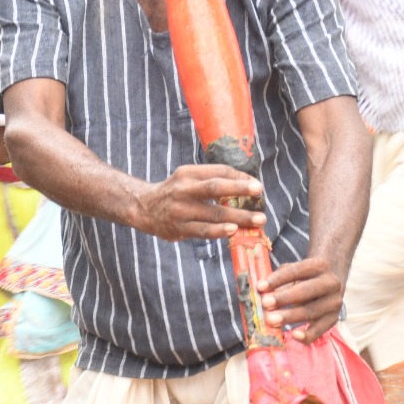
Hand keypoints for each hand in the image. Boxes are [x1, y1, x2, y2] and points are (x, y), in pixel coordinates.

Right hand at [134, 164, 264, 241]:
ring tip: (258, 220)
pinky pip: (203, 230)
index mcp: (189, 173)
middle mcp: (184, 189)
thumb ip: (211, 179)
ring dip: (239, 217)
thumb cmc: (175, 192)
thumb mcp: (188, 178)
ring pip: (214, 213)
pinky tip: (234, 231)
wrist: (144, 208)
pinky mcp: (179, 228)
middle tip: (259, 191)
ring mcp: (181, 210)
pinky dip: (220, 231)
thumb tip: (246, 184)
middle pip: (215, 187)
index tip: (257, 186)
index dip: (240, 178)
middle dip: (239, 189)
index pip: (219, 172)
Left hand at [256, 256, 343, 342]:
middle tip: (265, 304)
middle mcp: (331, 283)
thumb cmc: (304, 278)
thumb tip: (261, 291)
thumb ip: (279, 279)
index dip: (278, 279)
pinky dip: (308, 335)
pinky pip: (320, 329)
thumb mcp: (294, 272)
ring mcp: (334, 302)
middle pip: (306, 291)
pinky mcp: (334, 319)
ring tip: (271, 320)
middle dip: (284, 298)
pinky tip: (294, 335)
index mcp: (319, 266)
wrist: (329, 285)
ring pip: (312, 311)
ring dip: (290, 316)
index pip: (297, 270)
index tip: (260, 287)